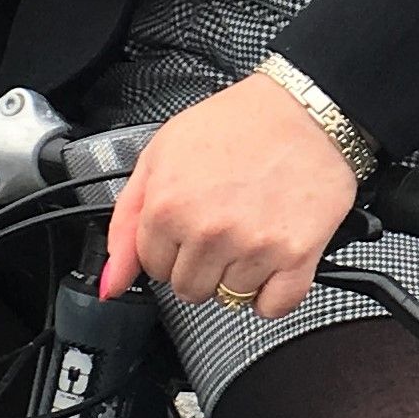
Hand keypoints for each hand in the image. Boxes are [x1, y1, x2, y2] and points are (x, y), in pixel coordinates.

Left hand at [99, 74, 357, 315]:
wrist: (306, 111)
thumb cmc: (238, 124)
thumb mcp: (161, 155)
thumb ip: (127, 220)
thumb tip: (112, 281)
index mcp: (168, 207)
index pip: (153, 267)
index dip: (171, 246)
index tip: (189, 226)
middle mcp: (209, 231)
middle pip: (189, 289)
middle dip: (201, 264)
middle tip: (222, 226)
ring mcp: (253, 247)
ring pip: (229, 298)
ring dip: (237, 274)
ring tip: (250, 232)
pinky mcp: (296, 256)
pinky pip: (272, 306)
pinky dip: (271, 292)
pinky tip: (271, 259)